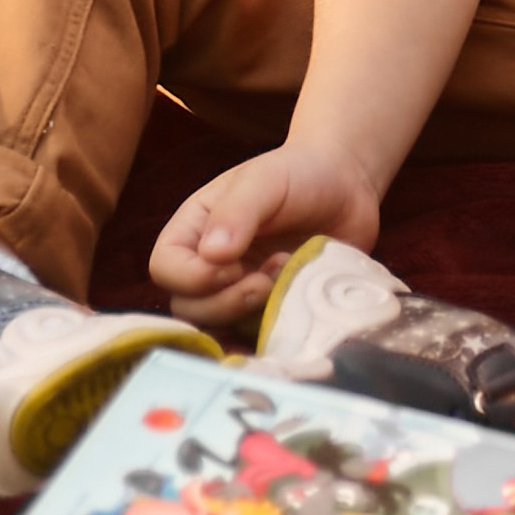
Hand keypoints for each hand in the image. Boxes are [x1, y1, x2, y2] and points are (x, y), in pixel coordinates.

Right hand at [150, 142, 380, 332]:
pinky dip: (268, 337)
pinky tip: (292, 312)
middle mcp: (210, 266)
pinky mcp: (269, 311)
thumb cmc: (299, 174)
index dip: (192, 277)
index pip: (165, 268)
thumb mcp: (265, 181)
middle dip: (226, 302)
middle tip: (267, 279)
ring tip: (286, 278)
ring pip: (218, 329)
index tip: (234, 265)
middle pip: (187, 308)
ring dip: (251, 314)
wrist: (348, 187)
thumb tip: (212, 255)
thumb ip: (236, 212)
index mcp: (195, 230)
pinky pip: (254, 340)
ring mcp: (239, 292)